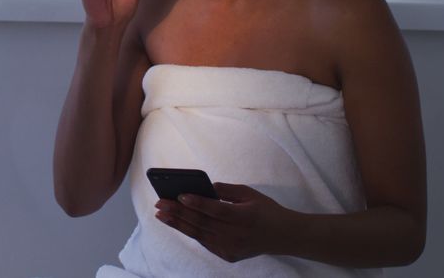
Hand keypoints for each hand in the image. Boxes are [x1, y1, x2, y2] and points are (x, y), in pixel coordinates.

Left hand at [154, 182, 294, 262]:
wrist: (284, 236)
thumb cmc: (266, 210)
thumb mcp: (250, 194)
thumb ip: (227, 190)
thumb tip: (205, 187)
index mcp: (244, 216)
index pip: (216, 210)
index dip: (198, 203)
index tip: (180, 195)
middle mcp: (236, 235)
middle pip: (203, 223)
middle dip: (179, 213)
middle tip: (160, 204)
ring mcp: (231, 247)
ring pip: (199, 235)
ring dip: (178, 224)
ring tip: (161, 215)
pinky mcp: (228, 255)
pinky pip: (205, 242)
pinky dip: (191, 232)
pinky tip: (178, 224)